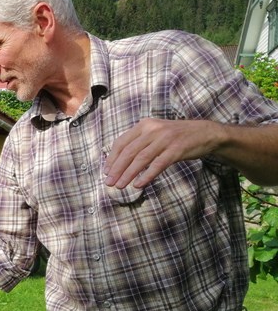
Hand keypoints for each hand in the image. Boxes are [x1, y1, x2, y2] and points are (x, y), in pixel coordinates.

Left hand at [103, 118, 222, 188]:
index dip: (112, 158)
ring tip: (120, 186)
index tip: (105, 172)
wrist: (205, 133)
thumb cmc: (175, 136)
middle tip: (109, 183)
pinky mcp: (177, 149)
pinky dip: (147, 175)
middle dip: (117, 169)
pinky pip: (158, 164)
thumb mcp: (155, 133)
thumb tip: (118, 162)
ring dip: (128, 174)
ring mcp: (165, 139)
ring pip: (141, 159)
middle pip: (129, 152)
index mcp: (144, 125)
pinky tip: (138, 184)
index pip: (121, 142)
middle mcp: (153, 129)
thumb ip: (139, 143)